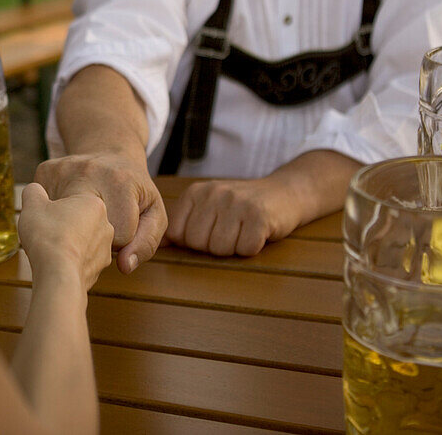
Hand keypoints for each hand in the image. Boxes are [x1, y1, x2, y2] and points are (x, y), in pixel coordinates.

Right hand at [18, 183, 113, 290]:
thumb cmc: (47, 235)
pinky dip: (71, 263)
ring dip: (69, 245)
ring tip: (51, 250)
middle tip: (47, 233)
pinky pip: (82, 262)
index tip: (45, 217)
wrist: (58, 274)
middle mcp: (106, 226)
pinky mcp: (99, 271)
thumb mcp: (33, 205)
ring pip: (83, 243)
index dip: (55, 209)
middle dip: (65, 226)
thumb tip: (35, 191)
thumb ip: (34, 192)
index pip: (73, 201)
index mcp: (94, 204)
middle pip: (80, 221)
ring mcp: (105, 250)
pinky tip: (57, 265)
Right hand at [33, 153, 165, 273]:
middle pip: (84, 230)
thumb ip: (146, 244)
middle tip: (99, 220)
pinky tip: (65, 208)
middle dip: (91, 234)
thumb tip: (124, 266)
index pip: (118, 239)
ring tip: (82, 216)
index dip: (121, 239)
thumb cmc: (134, 190)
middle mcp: (88, 172)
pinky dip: (54, 215)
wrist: (109, 153)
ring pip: (61, 223)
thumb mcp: (154, 214)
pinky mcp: (44, 172)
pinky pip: (44, 209)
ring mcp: (63, 171)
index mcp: (120, 183)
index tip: (122, 221)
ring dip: (71, 227)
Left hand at [164, 177, 300, 256]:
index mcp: (195, 193)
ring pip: (219, 249)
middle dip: (213, 247)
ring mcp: (237, 203)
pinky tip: (257, 233)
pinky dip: (252, 248)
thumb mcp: (207, 208)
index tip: (211, 231)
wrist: (284, 193)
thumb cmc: (240, 208)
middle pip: (197, 244)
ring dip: (234, 248)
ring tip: (243, 231)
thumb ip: (182, 225)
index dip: (194, 242)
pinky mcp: (260, 216)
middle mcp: (214, 194)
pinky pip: (245, 249)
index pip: (177, 234)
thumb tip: (157, 245)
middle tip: (230, 232)